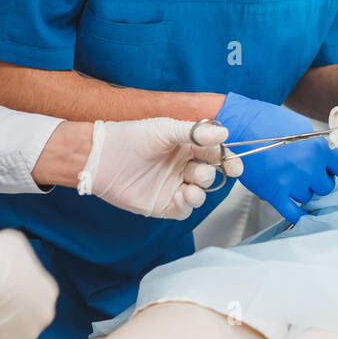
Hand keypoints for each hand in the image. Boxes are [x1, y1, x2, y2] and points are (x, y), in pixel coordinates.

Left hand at [81, 117, 237, 218]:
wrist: (102, 158)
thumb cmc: (132, 137)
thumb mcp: (166, 129)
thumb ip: (195, 133)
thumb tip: (224, 134)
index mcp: (187, 146)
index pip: (215, 153)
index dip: (227, 160)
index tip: (235, 166)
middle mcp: (183, 166)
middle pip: (210, 174)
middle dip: (210, 175)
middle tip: (200, 173)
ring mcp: (173, 186)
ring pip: (200, 193)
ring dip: (201, 191)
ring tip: (191, 188)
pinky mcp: (163, 204)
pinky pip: (184, 209)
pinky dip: (188, 205)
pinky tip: (182, 197)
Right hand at [216, 93, 337, 222]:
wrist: (237, 125)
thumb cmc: (265, 121)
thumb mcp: (299, 127)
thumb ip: (315, 145)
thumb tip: (323, 160)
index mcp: (319, 147)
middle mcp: (310, 165)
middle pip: (326, 187)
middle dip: (319, 183)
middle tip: (305, 174)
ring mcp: (293, 181)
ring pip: (308, 198)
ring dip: (302, 192)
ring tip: (288, 179)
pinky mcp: (275, 192)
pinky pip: (293, 212)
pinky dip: (299, 216)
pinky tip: (301, 216)